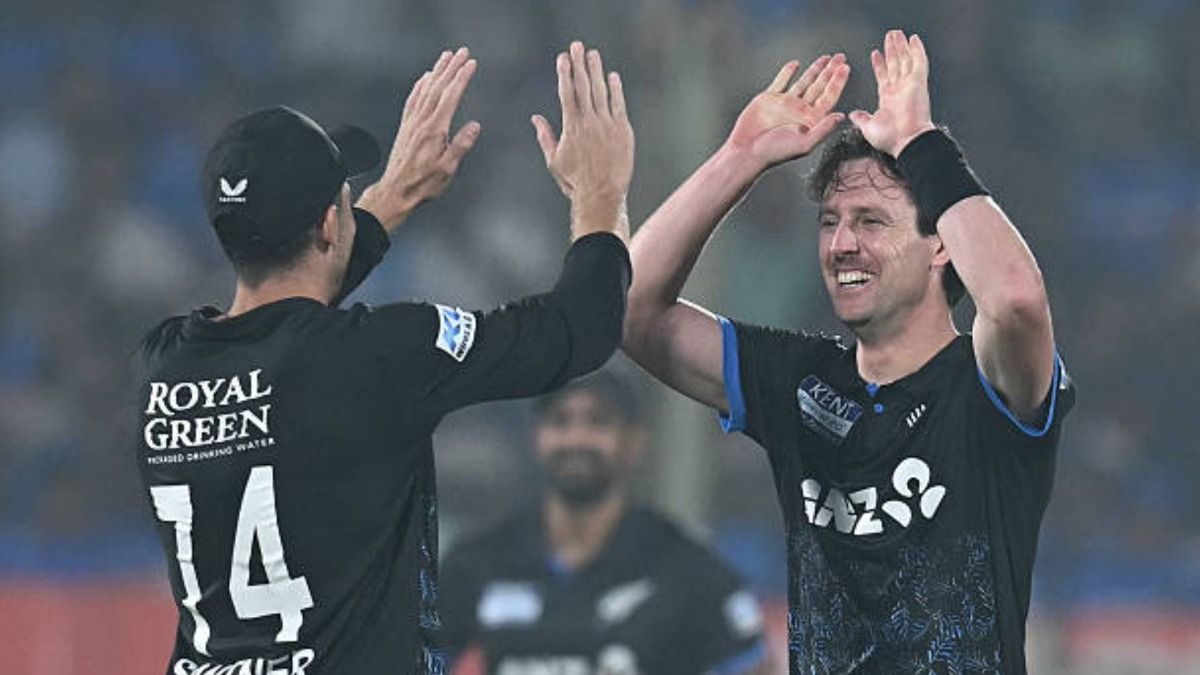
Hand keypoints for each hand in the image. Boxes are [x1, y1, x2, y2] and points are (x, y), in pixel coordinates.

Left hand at [356, 47, 480, 232]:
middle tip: (462, 52)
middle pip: (438, 87)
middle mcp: (422, 121)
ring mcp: (412, 122)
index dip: (461, 78)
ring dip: (437, 71)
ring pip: (425, 89)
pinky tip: (424, 79)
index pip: (451, 96)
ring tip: (446, 57)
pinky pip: (413, 99)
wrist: (396, 190)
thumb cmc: (422, 183)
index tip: (470, 64)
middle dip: (451, 67)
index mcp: (435, 129)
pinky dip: (420, 85)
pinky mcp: (406, 126)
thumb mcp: (448, 168)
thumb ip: (461, 145)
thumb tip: (474, 126)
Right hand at [531, 41, 633, 240]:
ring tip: (593, 54)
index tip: (562, 58)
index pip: (566, 93)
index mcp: (571, 127)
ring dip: (596, 71)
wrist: (601, 195)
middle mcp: (589, 121)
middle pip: (583, 86)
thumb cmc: (575, 181)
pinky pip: (619, 105)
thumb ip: (545, 136)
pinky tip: (612, 77)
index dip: (564, 73)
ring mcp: (607, 125)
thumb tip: (535, 117)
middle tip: (577, 46)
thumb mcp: (554, 160)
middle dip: (579, 64)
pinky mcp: (623, 131)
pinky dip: (616, 90)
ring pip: (601, 91)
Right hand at [724, 54, 848, 170]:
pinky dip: (788, 72)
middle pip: (820, 87)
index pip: (829, 97)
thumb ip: (823, 129)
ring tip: (826, 58)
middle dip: (830, 72)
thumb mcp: (804, 143)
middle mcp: (800, 110)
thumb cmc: (775, 152)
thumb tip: (840, 116)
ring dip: (815, 69)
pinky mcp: (769, 99)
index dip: (838, 82)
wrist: (747, 151)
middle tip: (841, 57)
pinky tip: (795, 64)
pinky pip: (781, 81)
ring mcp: (785, 104)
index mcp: (810, 120)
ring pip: (804, 82)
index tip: (845, 68)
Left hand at [849, 30, 936, 157]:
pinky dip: (917, 50)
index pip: (883, 76)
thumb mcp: (868, 128)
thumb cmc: (890, 139)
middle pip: (895, 64)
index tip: (875, 54)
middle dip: (891, 50)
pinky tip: (914, 40)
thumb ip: (861, 118)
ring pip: (905, 60)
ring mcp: (910, 84)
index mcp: (888, 100)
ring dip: (901, 46)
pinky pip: (919, 62)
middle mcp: (899, 90)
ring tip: (897, 34)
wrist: (906, 142)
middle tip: (889, 37)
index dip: (879, 64)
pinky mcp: (918, 82)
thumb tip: (853, 115)